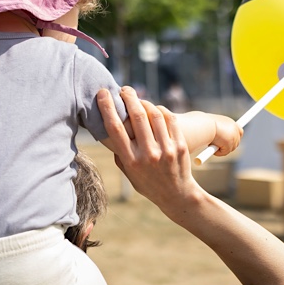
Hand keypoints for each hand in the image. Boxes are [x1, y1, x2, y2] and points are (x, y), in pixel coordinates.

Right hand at [96, 86, 201, 211]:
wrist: (177, 195)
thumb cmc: (147, 182)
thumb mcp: (128, 173)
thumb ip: (119, 152)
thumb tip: (110, 127)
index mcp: (131, 161)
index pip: (115, 128)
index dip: (107, 107)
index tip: (103, 93)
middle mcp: (148, 154)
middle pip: (136, 116)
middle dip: (128, 97)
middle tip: (124, 89)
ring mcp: (166, 150)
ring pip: (154, 114)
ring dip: (144, 102)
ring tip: (139, 99)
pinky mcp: (180, 146)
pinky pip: (169, 119)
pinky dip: (160, 109)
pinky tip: (154, 109)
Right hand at [208, 113, 241, 156]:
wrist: (204, 124)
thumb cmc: (204, 124)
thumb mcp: (212, 125)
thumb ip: (217, 130)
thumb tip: (215, 137)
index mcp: (231, 122)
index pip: (239, 131)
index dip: (235, 137)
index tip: (229, 141)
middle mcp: (235, 128)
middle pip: (237, 142)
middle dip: (229, 146)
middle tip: (218, 146)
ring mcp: (233, 136)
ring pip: (230, 148)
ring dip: (221, 149)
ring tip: (211, 144)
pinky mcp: (230, 143)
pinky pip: (224, 152)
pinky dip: (218, 152)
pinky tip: (211, 146)